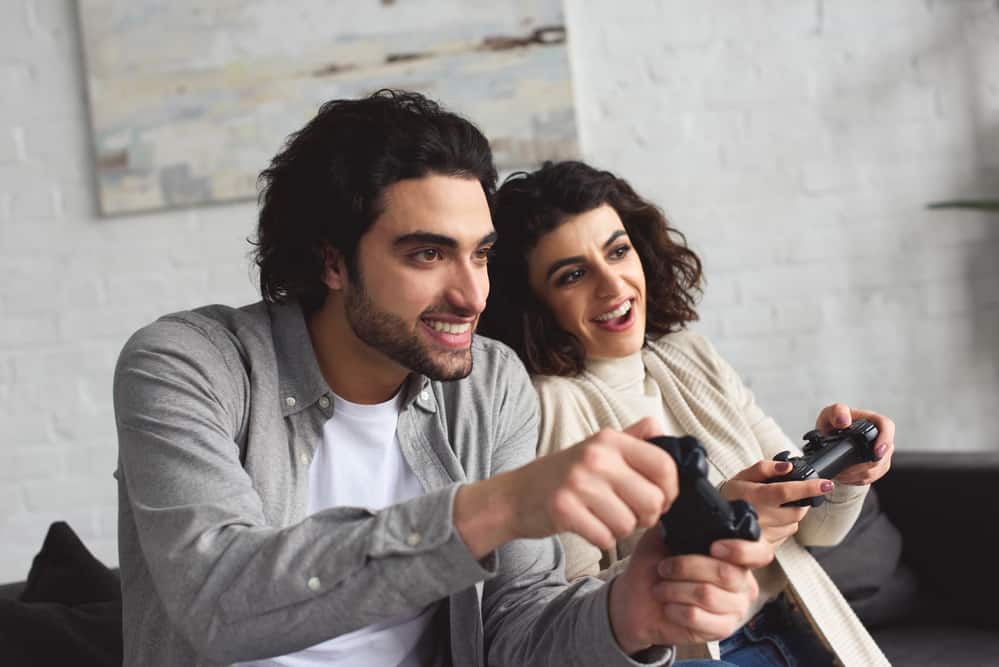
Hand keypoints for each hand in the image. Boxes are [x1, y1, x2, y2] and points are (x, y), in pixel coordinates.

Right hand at [453, 418, 676, 557]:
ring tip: (604, 517)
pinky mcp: (563, 510)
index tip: (661, 498)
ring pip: (630, 524)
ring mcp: (578, 483)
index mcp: (610, 439)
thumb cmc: (564, 474)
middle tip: (630, 513)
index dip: (671, 490)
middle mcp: (596, 457)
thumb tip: (662, 430)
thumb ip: (632, 438)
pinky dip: (602, 539)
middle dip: (647, 516)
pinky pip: (605, 538)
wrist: (516, 495)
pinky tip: (589, 526)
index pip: (664, 465)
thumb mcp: (596, 446)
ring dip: (622, 529)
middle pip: (653, 500)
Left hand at [609, 527, 773, 654]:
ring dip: (674, 589)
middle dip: (685, 567)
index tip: (714, 547)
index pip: (759, 552)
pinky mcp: (721, 629)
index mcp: (734, 556)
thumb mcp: (663, 536)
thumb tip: (685, 504)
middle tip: (664, 568)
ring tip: (661, 588)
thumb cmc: (653, 567)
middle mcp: (741, 582)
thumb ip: (679, 521)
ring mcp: (734, 608)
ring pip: (707, 595)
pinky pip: (698, 617)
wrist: (636, 600)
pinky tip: (668, 606)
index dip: (741, 549)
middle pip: (725, 573)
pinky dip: (675, 609)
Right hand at [720, 460, 832, 546]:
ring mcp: (763, 535)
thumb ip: (763, 468)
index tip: (826, 484)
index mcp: (755, 497)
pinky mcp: (764, 548)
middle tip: (796, 495)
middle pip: (796, 511)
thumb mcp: (740, 476)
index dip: (808, 488)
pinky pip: (785, 536)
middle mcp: (760, 517)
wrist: (711, 522)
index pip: (786, 491)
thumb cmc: (728, 497)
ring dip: (792, 515)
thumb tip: (786, 467)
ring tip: (777, 508)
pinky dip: (784, 527)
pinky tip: (772, 520)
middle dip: (802, 502)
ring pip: (793, 525)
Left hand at [815, 403, 893, 485]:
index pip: (887, 426)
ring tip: (842, 473)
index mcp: (872, 420)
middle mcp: (880, 436)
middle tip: (846, 469)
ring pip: (877, 468)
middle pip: (883, 453)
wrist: (828, 441)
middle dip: (864, 465)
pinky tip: (846, 477)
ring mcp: (880, 452)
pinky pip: (872, 477)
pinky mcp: (876, 466)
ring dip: (858, 474)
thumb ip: (837, 411)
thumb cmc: (831, 425)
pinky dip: (858, 479)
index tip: (876, 452)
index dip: (885, 440)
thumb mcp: (829, 413)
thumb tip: (844, 421)